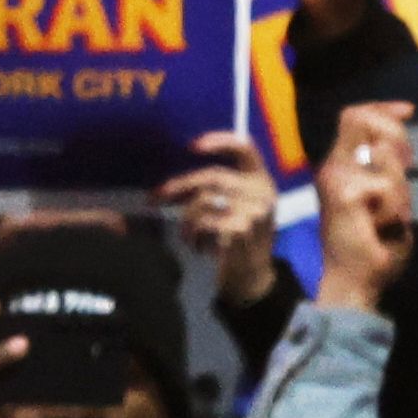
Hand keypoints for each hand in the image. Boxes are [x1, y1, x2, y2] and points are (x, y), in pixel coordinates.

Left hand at [156, 129, 283, 310]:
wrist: (252, 276)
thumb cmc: (237, 239)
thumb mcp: (239, 208)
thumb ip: (218, 190)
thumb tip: (173, 184)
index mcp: (261, 179)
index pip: (245, 147)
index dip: (220, 141)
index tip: (192, 146)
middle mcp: (262, 190)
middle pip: (212, 176)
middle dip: (179, 185)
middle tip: (155, 198)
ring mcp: (254, 210)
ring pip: (203, 201)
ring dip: (186, 220)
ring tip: (187, 235)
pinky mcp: (242, 229)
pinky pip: (203, 222)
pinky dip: (193, 235)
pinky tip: (199, 247)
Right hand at [312, 100, 416, 316]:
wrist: (354, 281)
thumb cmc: (371, 244)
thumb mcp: (388, 196)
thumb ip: (391, 168)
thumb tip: (402, 143)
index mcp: (343, 165)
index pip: (355, 116)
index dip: (384, 108)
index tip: (409, 112)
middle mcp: (333, 166)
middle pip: (364, 119)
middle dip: (397, 136)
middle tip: (406, 168)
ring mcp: (335, 178)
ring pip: (384, 152)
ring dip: (399, 182)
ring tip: (389, 213)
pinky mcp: (343, 193)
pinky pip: (386, 184)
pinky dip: (395, 206)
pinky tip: (383, 226)